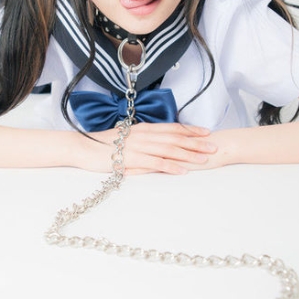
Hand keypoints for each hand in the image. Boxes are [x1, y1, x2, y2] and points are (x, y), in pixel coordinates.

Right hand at [81, 122, 217, 174]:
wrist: (83, 147)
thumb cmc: (103, 144)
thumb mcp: (126, 137)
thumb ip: (143, 140)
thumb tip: (157, 144)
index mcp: (143, 128)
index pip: (172, 127)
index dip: (190, 130)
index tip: (206, 132)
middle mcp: (144, 135)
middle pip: (175, 138)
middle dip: (196, 142)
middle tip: (214, 146)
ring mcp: (138, 147)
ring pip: (169, 150)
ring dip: (188, 154)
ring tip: (204, 159)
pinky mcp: (131, 159)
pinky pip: (155, 163)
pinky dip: (170, 166)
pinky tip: (182, 171)